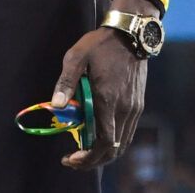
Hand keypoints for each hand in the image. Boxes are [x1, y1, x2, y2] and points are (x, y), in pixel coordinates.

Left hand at [49, 0, 150, 170]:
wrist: (131, 33)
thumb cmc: (100, 44)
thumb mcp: (76, 57)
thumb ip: (66, 82)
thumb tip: (56, 106)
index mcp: (108, 100)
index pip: (103, 142)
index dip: (87, 157)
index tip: (70, 158)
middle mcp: (125, 109)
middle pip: (113, 149)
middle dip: (93, 160)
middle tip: (74, 160)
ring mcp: (134, 108)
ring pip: (122, 143)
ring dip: (104, 152)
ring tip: (85, 151)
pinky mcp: (138, 104)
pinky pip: (128, 132)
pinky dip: (114, 141)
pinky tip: (99, 135)